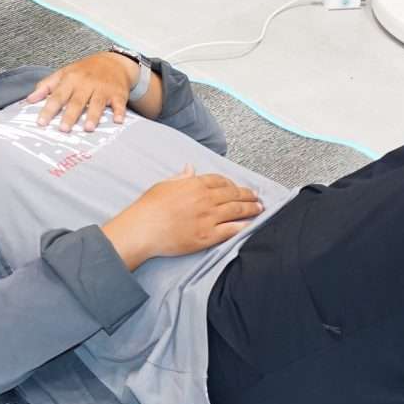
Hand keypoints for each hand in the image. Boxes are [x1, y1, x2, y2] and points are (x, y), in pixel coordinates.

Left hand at [27, 52, 135, 131]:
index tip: (41, 122)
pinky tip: (118, 121)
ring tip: (87, 129)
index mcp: (70, 79)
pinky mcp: (118, 93)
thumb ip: (46, 86)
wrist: (113, 61)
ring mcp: (103, 88)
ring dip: (92, 116)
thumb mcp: (64, 73)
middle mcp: (86, 83)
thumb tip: (29, 99)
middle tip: (63, 129)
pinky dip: (119, 112)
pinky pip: (119, 103)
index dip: (48, 109)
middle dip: (70, 115)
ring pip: (97, 103)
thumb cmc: (84, 70)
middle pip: (77, 101)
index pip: (57, 96)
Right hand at [102, 166, 263, 270]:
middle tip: (257, 197)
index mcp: (194, 184)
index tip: (238, 187)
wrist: (144, 229)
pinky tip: (251, 225)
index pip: (220, 181)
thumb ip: (181, 177)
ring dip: (251, 208)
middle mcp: (205, 199)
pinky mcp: (208, 235)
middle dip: (248, 195)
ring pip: (236, 210)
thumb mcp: (164, 185)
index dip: (232, 183)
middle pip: (233, 194)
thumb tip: (190, 168)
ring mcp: (208, 217)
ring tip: (260, 208)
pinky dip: (243, 226)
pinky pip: (231, 229)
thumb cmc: (149, 207)